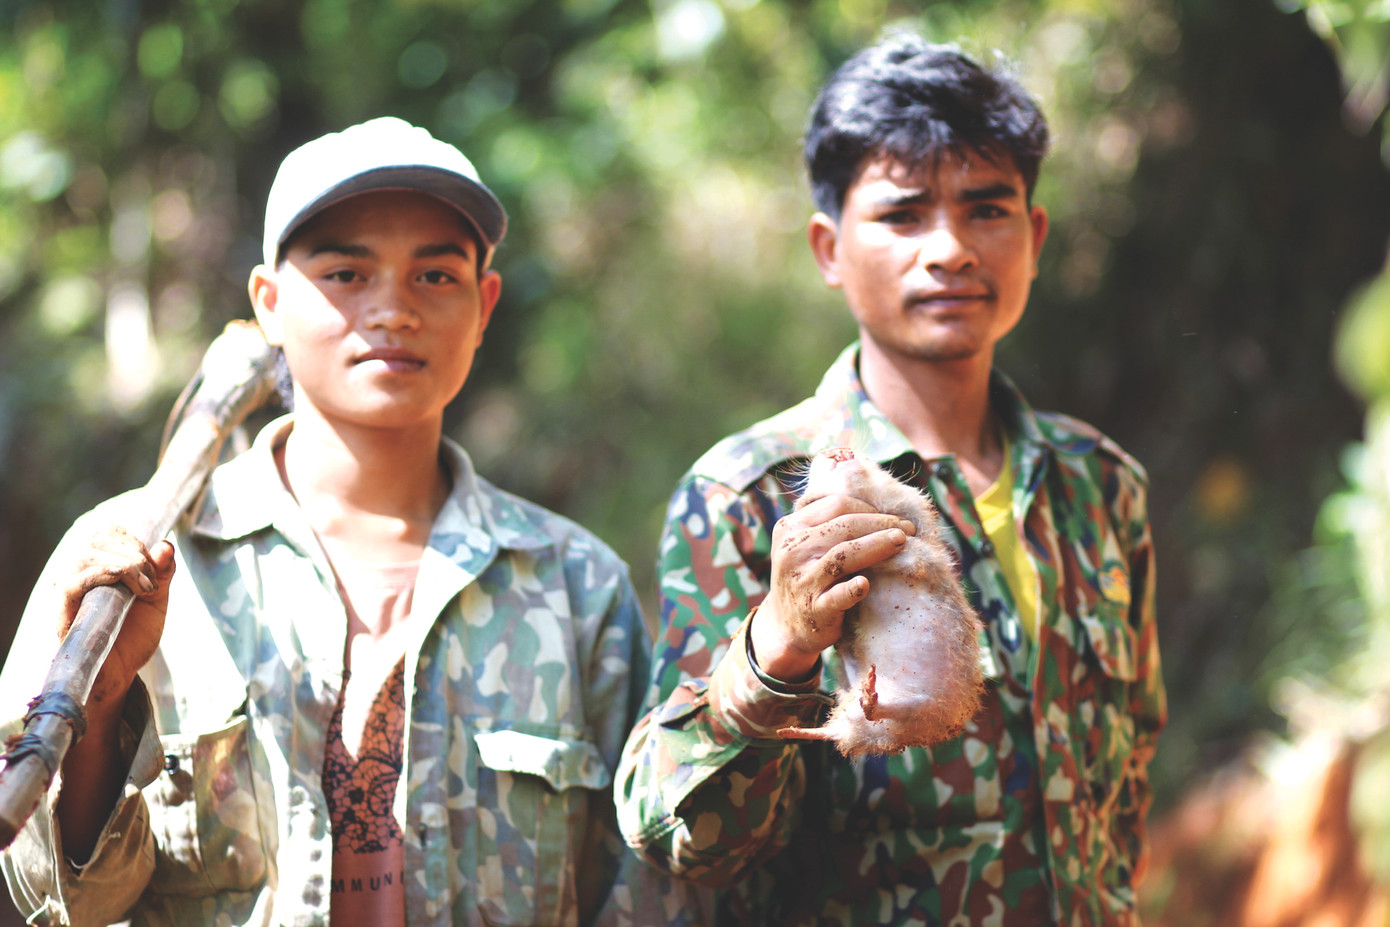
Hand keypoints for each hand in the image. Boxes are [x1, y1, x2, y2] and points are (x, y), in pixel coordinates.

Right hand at [52, 523, 173, 862]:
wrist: (119, 676)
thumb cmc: (133, 638)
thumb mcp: (156, 603)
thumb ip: (162, 575)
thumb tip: (167, 545)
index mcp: (102, 568)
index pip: (109, 532)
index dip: (133, 538)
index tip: (155, 560)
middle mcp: (82, 575)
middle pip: (99, 537)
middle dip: (134, 551)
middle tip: (151, 579)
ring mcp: (70, 592)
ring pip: (87, 554)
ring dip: (124, 564)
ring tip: (143, 589)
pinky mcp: (63, 612)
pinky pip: (74, 582)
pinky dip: (103, 576)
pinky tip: (126, 588)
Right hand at [750, 495, 912, 681]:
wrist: (787, 627)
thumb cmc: (808, 577)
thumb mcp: (805, 545)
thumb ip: (829, 525)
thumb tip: (879, 507)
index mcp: (790, 527)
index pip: (837, 505)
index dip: (870, 508)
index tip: (895, 518)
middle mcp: (792, 551)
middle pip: (845, 525)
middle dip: (881, 523)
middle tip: (909, 529)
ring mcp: (802, 580)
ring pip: (843, 554)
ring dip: (876, 545)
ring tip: (901, 541)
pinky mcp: (814, 609)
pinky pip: (836, 596)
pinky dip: (851, 589)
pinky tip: (866, 584)